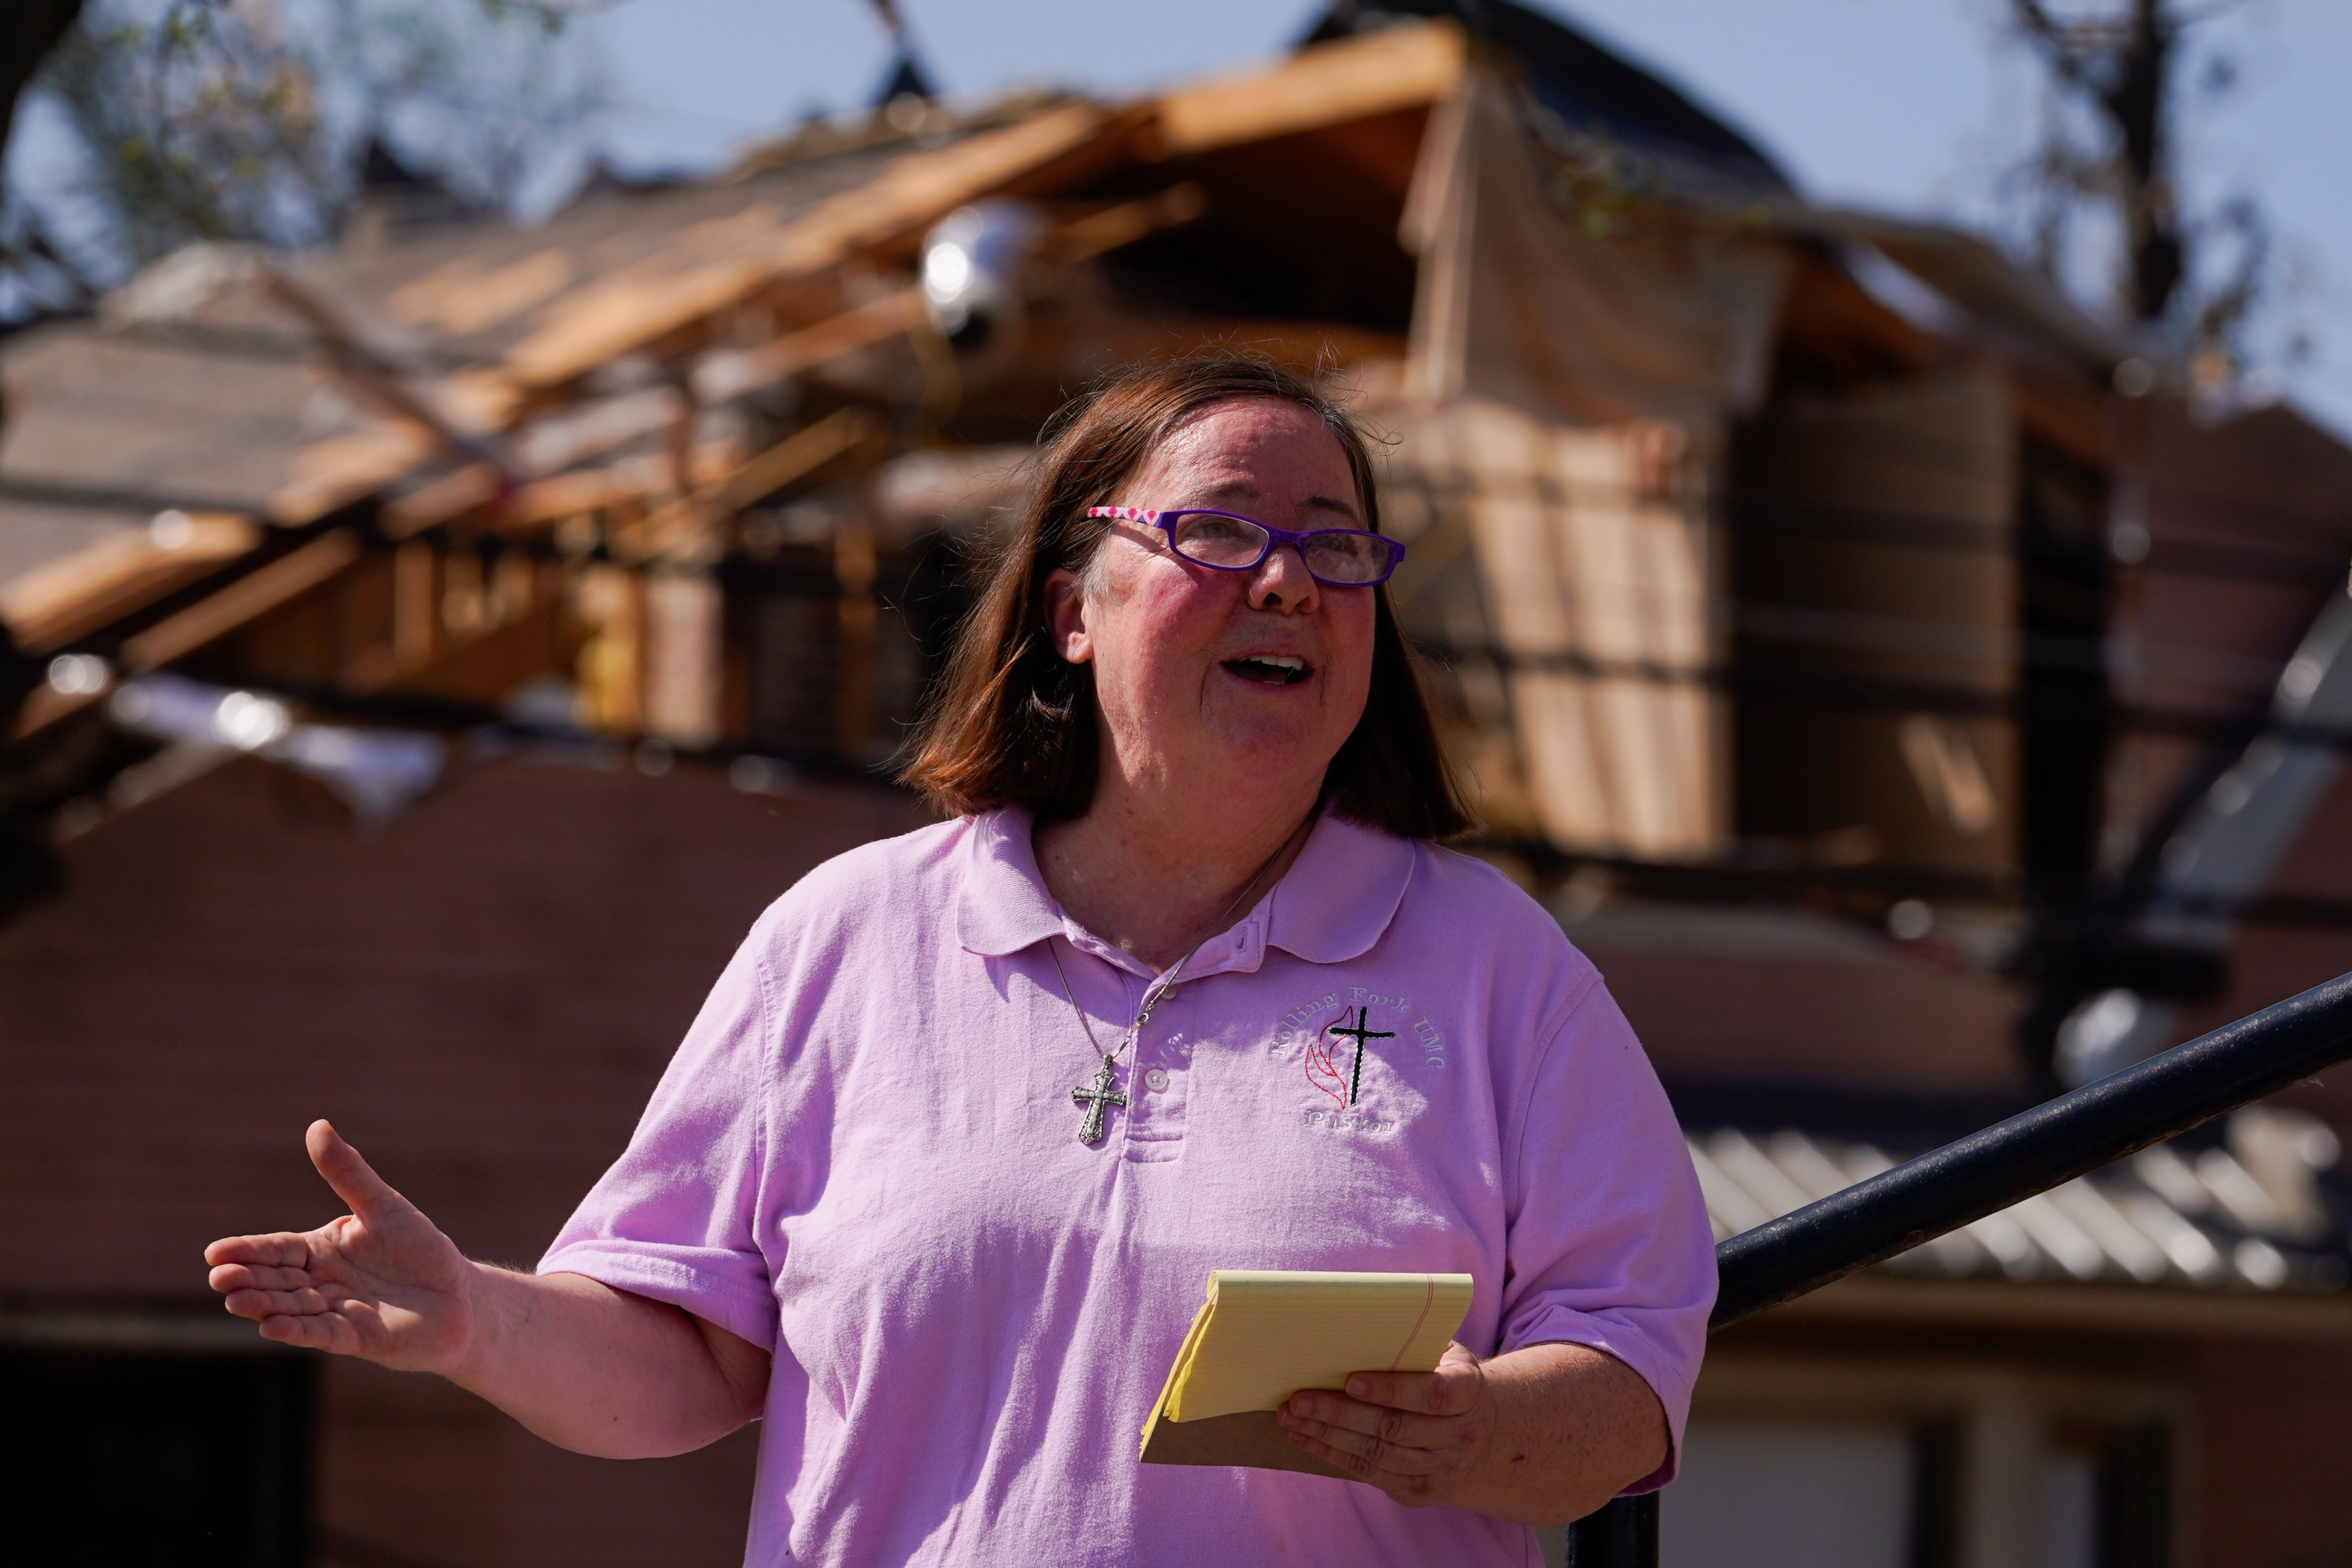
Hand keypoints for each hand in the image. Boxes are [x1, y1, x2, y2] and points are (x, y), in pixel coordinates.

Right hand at [204, 1120, 476, 1374]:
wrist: (460, 1295)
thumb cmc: (419, 1249)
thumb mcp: (383, 1206)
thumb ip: (348, 1173)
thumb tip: (317, 1125)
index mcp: (320, 1251)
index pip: (277, 1249)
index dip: (247, 1251)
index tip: (214, 1252)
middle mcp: (321, 1284)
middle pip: (277, 1280)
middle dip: (248, 1279)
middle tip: (219, 1277)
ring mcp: (336, 1312)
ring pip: (292, 1308)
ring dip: (264, 1305)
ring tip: (235, 1301)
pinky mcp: (356, 1338)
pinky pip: (321, 1334)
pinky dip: (297, 1330)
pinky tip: (271, 1327)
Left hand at [1277, 1341, 1490, 1506]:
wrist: (1482, 1434)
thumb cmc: (1448, 1377)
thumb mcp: (1446, 1354)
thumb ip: (1415, 1344)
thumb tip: (1361, 1325)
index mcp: (1468, 1393)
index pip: (1430, 1394)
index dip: (1390, 1389)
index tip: (1350, 1380)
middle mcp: (1460, 1436)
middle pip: (1394, 1427)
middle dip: (1340, 1414)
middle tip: (1299, 1400)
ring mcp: (1441, 1469)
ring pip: (1377, 1454)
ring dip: (1328, 1436)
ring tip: (1292, 1418)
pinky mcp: (1419, 1491)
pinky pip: (1370, 1473)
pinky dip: (1333, 1455)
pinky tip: (1306, 1438)